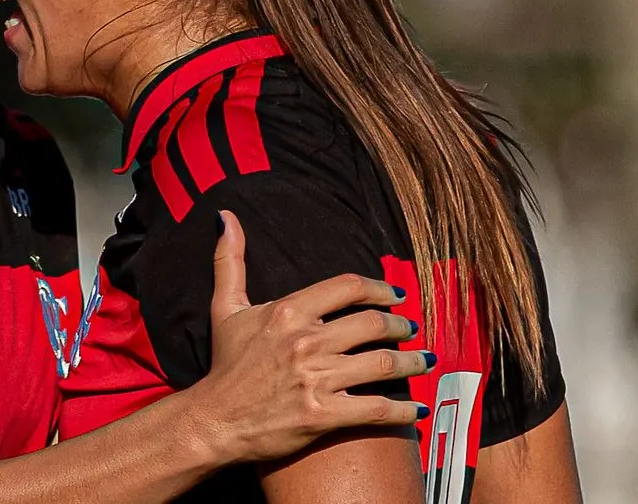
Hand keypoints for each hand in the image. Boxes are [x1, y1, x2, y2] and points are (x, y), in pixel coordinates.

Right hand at [191, 211, 429, 464]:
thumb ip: (229, 260)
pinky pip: (377, 409)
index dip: (380, 289)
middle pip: (373, 324)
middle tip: (409, 329)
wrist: (214, 421)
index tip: (395, 296)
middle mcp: (306, 342)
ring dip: (411, 363)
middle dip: (400, 326)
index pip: (348, 287)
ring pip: (383, 364)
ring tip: (423, 361)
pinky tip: (418, 410)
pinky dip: (404, 411)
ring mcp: (316, 379)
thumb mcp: (224, 308)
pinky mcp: (323, 415)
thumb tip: (224, 217)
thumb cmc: (224, 366)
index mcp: (288, 311)